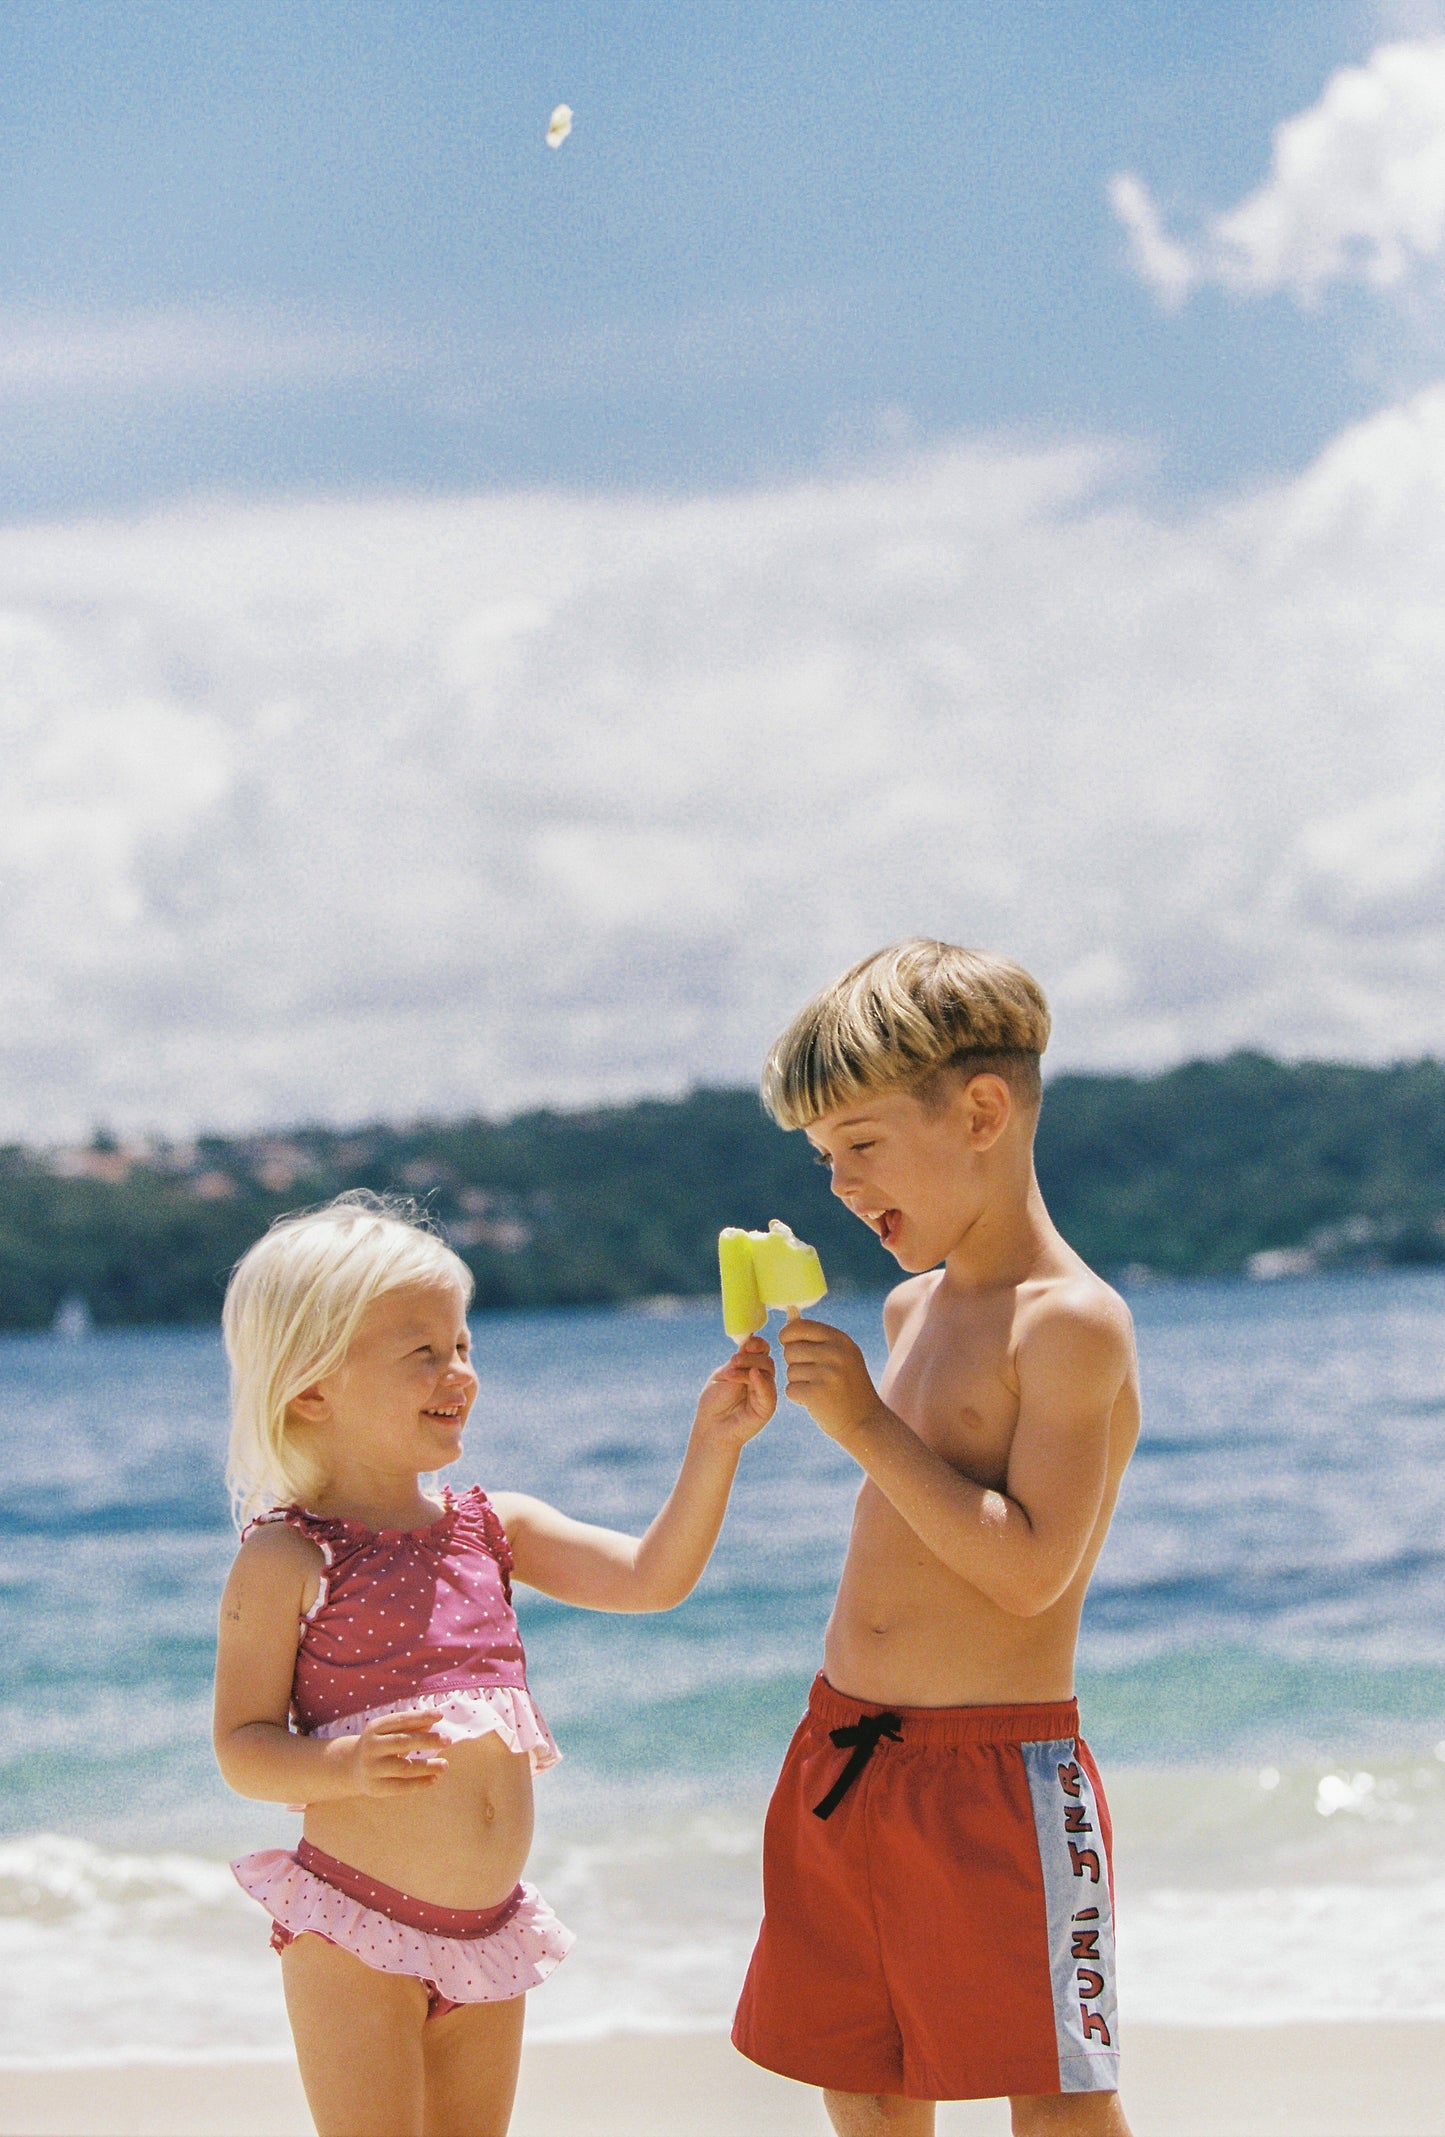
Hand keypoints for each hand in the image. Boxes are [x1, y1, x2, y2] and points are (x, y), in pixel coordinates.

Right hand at [338, 1710, 448, 1795]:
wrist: (351, 1767)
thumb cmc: (380, 1745)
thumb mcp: (390, 1732)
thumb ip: (411, 1727)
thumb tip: (433, 1722)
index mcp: (375, 1728)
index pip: (400, 1720)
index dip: (420, 1717)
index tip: (440, 1715)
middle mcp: (371, 1746)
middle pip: (402, 1742)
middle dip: (426, 1741)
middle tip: (448, 1740)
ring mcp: (372, 1768)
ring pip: (403, 1767)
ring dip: (426, 1766)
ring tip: (445, 1765)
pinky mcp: (375, 1787)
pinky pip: (400, 1786)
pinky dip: (419, 1783)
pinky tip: (433, 1779)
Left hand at [694, 1334, 776, 1446]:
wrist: (711, 1427)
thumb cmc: (714, 1402)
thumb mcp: (724, 1374)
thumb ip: (738, 1361)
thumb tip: (750, 1341)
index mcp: (750, 1369)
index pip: (762, 1351)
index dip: (757, 1344)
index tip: (746, 1343)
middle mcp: (761, 1380)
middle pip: (765, 1359)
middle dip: (750, 1357)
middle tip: (733, 1361)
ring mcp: (765, 1393)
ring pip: (767, 1372)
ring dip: (749, 1367)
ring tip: (730, 1375)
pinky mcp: (767, 1408)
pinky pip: (769, 1392)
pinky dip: (761, 1381)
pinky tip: (752, 1375)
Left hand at [778, 1317, 885, 1442]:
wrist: (865, 1420)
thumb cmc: (848, 1385)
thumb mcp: (842, 1354)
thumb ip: (817, 1337)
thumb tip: (790, 1314)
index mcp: (840, 1339)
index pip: (799, 1327)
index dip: (788, 1336)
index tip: (791, 1346)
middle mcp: (835, 1353)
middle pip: (790, 1350)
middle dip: (794, 1363)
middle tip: (813, 1374)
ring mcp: (827, 1374)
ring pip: (789, 1371)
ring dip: (798, 1382)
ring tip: (817, 1388)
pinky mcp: (817, 1394)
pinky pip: (790, 1389)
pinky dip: (798, 1397)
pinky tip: (815, 1400)